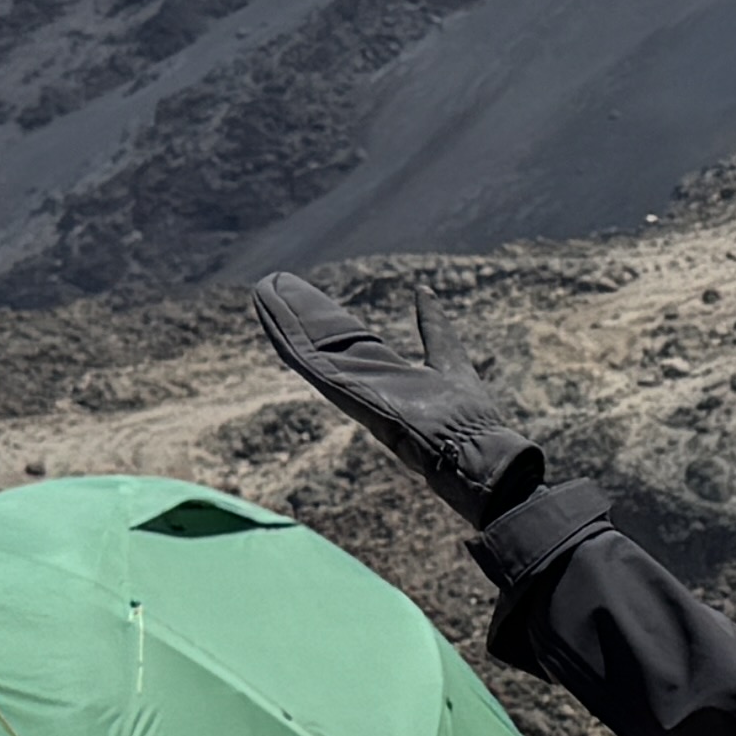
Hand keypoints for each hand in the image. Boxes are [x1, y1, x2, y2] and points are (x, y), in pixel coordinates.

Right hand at [255, 273, 550, 527]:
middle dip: (298, 311)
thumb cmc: (468, 417)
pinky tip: (269, 308)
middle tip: (270, 282)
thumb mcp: (448, 357)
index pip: (344, 341)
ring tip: (263, 287)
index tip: (297, 293)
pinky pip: (313, 362)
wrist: (472, 453)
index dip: (322, 317)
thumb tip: (424, 292)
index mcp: (381, 374)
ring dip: (285, 318)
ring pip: (310, 348)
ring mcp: (353, 389)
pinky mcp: (349, 394)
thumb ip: (432, 325)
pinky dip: (290, 334)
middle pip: (322, 340)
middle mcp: (362, 382)